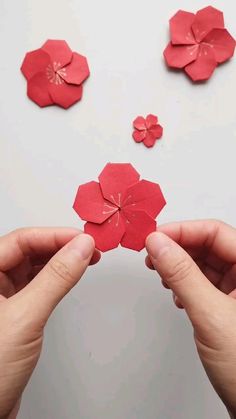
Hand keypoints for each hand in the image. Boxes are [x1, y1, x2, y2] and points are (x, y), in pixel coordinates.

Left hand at [0, 228, 99, 418]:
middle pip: (27, 250)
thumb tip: (81, 248)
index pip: (21, 240)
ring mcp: (2, 297)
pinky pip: (37, 285)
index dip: (54, 235)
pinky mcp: (14, 312)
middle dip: (60, 245)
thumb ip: (56, 278)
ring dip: (61, 260)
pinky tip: (71, 275)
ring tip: (86, 257)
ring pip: (33, 266)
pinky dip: (56, 278)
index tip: (83, 239)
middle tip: (88, 247)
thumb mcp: (26, 317)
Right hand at [146, 220, 235, 417]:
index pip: (216, 232)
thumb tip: (159, 245)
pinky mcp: (226, 305)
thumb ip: (182, 276)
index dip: (183, 231)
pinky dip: (184, 284)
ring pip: (203, 263)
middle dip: (177, 248)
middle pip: (208, 245)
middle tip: (151, 252)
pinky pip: (201, 282)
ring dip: (178, 266)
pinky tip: (176, 294)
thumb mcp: (211, 315)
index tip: (156, 237)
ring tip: (159, 272)